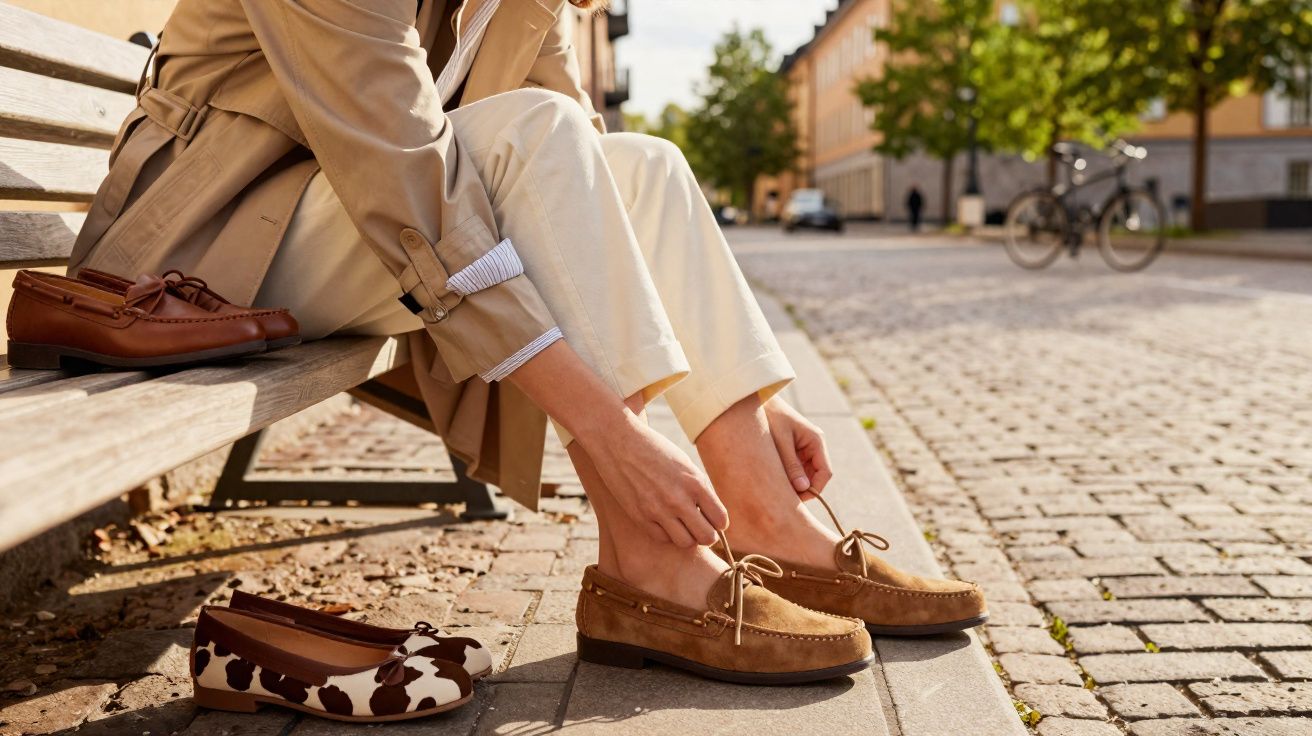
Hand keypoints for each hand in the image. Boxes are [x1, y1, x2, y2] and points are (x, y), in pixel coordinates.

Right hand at [580, 410, 728, 547]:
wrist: (618, 442)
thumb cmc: (655, 450)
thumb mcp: (685, 464)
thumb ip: (699, 490)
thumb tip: (712, 516)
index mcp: (695, 483)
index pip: (721, 520)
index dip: (719, 523)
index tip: (712, 519)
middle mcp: (679, 499)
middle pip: (707, 537)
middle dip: (707, 535)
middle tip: (699, 526)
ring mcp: (658, 510)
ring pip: (686, 543)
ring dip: (687, 536)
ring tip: (681, 524)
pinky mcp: (640, 516)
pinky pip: (662, 538)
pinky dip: (666, 533)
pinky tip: (663, 519)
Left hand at [764, 397, 832, 498]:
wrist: (754, 400)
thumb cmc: (769, 416)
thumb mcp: (780, 440)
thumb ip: (791, 464)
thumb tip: (803, 488)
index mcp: (816, 440)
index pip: (825, 473)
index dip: (815, 489)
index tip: (797, 501)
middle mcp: (813, 446)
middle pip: (815, 477)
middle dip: (802, 489)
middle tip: (783, 500)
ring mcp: (803, 449)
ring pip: (804, 476)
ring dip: (793, 484)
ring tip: (775, 491)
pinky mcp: (791, 451)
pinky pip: (794, 470)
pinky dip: (786, 478)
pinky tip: (771, 482)